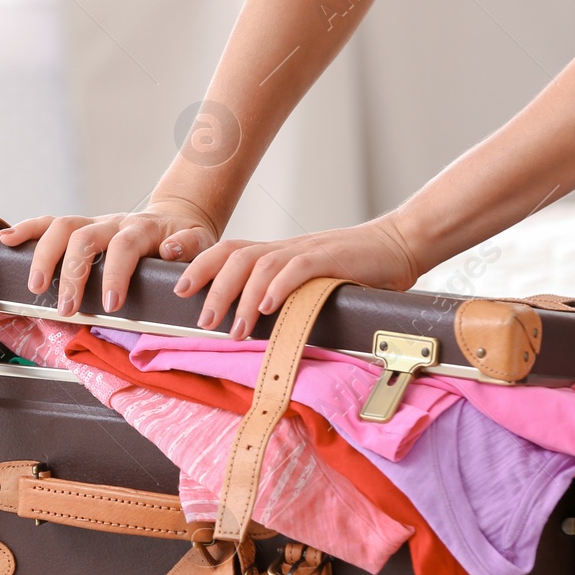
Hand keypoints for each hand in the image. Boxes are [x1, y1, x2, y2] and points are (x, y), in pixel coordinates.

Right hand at [0, 200, 219, 314]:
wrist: (177, 216)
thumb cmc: (186, 238)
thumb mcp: (200, 241)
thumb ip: (188, 246)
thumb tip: (169, 250)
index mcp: (142, 229)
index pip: (124, 246)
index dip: (116, 273)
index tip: (111, 304)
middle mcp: (113, 222)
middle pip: (83, 237)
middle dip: (71, 273)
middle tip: (67, 308)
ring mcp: (94, 223)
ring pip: (61, 227)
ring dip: (44, 255)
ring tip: (36, 287)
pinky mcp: (80, 227)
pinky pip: (49, 223)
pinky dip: (27, 229)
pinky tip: (7, 241)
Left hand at [175, 215, 422, 337]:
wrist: (398, 244)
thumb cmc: (354, 269)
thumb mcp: (311, 283)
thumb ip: (285, 298)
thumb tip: (256, 329)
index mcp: (277, 254)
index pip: (228, 252)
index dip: (199, 264)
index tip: (177, 287)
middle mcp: (285, 249)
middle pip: (234, 256)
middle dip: (210, 286)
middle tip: (200, 320)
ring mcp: (306, 251)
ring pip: (259, 265)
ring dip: (241, 297)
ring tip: (232, 328)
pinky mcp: (331, 258)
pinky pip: (298, 269)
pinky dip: (279, 287)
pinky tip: (268, 308)